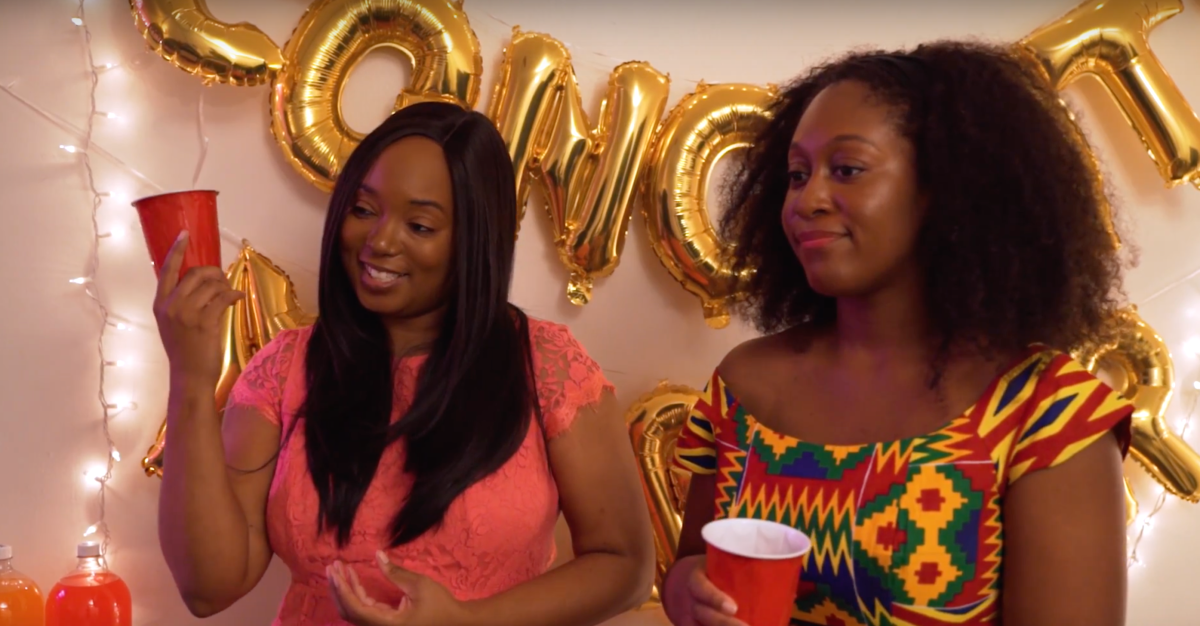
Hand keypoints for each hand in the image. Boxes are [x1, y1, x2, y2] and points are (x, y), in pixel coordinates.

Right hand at [152, 230, 242, 388]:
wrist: (189, 375)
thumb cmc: (185, 349)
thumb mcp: (173, 323)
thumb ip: (180, 302)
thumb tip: (203, 282)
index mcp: (160, 304)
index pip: (166, 270)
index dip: (176, 250)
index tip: (185, 234)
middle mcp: (171, 306)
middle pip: (195, 273)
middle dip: (213, 272)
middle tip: (222, 280)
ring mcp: (187, 314)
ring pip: (211, 284)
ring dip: (225, 286)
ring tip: (228, 294)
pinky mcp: (205, 322)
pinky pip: (223, 298)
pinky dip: (233, 295)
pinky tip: (236, 298)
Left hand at [328, 551, 474, 625]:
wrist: (454, 621)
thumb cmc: (440, 604)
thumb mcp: (419, 585)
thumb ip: (395, 572)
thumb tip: (377, 555)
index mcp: (389, 624)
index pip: (357, 609)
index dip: (344, 590)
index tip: (336, 571)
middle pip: (350, 612)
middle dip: (338, 589)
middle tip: (332, 566)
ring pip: (354, 611)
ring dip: (345, 590)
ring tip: (338, 569)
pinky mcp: (384, 622)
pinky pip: (363, 610)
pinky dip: (356, 594)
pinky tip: (352, 578)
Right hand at [662, 555, 745, 625]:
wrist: (684, 581)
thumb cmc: (710, 569)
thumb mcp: (716, 560)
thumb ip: (735, 561)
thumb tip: (776, 545)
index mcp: (694, 578)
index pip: (701, 589)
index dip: (715, 599)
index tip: (733, 608)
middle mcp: (689, 600)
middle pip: (705, 615)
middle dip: (725, 624)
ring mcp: (688, 617)